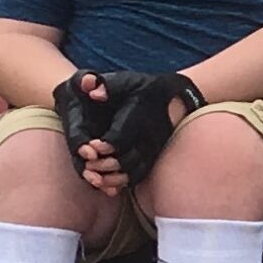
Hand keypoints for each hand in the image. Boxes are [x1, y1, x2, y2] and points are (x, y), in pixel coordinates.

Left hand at [54, 68, 194, 189]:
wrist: (173, 96)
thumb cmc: (143, 88)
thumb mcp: (124, 81)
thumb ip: (105, 85)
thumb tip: (92, 93)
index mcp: (139, 116)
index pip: (121, 137)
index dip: (104, 146)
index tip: (90, 146)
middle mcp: (149, 136)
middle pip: (126, 159)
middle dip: (104, 165)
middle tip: (88, 163)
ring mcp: (153, 149)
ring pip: (133, 171)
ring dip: (112, 177)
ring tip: (94, 175)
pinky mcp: (153, 158)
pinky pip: (139, 175)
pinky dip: (122, 182)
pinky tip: (107, 182)